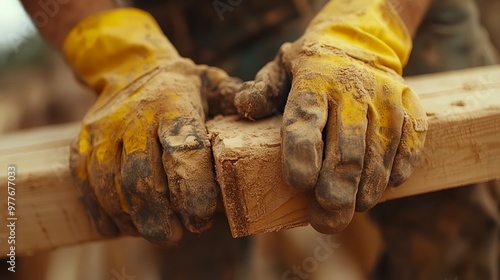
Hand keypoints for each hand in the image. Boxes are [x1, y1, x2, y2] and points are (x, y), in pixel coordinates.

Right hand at [66, 9, 239, 244]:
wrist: (130, 67)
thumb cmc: (183, 86)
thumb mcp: (214, 83)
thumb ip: (238, 98)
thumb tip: (255, 111)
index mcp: (173, 105)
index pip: (183, 150)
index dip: (193, 189)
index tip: (201, 217)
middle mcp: (135, 118)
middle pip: (141, 177)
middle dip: (159, 216)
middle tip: (176, 235)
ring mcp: (104, 131)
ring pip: (111, 186)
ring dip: (133, 219)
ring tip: (155, 233)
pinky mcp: (84, 142)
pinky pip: (85, 184)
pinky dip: (102, 212)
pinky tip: (121, 227)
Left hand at [235, 0, 426, 232]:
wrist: (361, 38)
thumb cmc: (311, 66)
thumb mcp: (280, 68)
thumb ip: (262, 90)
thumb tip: (244, 107)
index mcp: (314, 80)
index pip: (306, 120)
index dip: (302, 156)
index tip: (299, 184)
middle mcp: (352, 89)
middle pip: (347, 150)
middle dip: (337, 191)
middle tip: (326, 219)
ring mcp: (386, 99)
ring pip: (379, 155)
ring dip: (366, 190)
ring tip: (352, 209)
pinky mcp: (410, 107)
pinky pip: (410, 146)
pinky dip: (397, 172)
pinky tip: (383, 187)